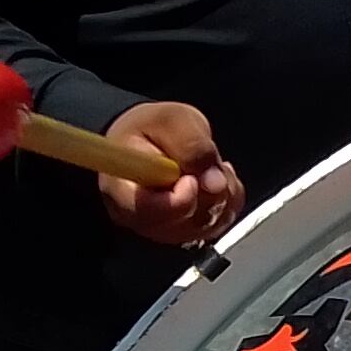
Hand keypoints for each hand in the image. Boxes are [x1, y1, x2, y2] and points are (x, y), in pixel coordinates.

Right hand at [101, 101, 242, 249]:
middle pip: (182, 224)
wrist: (151, 137)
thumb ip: (192, 144)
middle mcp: (136, 216)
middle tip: (209, 163)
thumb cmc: (153, 128)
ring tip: (211, 166)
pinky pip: (219, 226)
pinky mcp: (184, 231)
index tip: (192, 179)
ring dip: (222, 195)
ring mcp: (161, 228)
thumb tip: (215, 182)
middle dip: (208, 193)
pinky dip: (229, 202)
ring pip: (205, 227)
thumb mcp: (173, 119)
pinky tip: (218, 180)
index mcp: (121, 185)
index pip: (147, 211)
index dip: (179, 200)